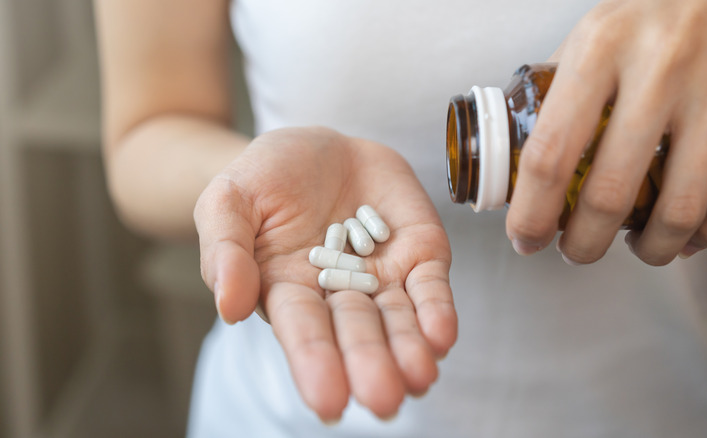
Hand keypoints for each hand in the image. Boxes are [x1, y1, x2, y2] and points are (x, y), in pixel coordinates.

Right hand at [194, 127, 456, 420]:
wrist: (319, 145)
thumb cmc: (265, 177)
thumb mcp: (227, 201)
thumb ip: (226, 250)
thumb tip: (228, 308)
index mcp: (288, 290)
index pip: (303, 330)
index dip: (316, 362)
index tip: (329, 400)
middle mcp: (338, 294)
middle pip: (357, 332)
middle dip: (370, 364)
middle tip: (384, 399)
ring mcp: (383, 275)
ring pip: (399, 319)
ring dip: (410, 349)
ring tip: (419, 377)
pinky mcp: (418, 252)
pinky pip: (430, 286)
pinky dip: (437, 310)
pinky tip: (441, 336)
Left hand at [507, 0, 706, 264]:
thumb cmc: (647, 12)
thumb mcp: (588, 37)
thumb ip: (556, 99)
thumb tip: (521, 169)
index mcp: (599, 50)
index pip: (550, 155)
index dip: (532, 214)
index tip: (526, 238)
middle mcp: (661, 69)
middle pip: (611, 193)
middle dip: (585, 244)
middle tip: (576, 250)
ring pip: (679, 209)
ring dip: (649, 249)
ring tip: (634, 246)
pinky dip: (705, 233)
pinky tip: (685, 233)